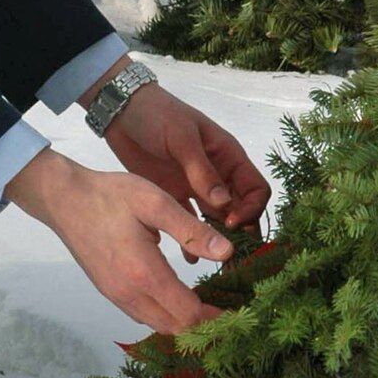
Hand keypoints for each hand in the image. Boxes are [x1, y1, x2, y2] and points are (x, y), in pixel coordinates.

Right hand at [6, 149, 233, 332]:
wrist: (63, 199)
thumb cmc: (109, 195)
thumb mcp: (154, 202)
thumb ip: (191, 229)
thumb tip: (227, 253)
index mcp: (144, 274)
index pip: (188, 314)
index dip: (216, 318)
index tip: (239, 311)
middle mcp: (129, 294)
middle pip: (175, 328)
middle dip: (204, 325)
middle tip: (229, 310)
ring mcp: (116, 296)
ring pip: (158, 324)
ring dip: (184, 322)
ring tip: (209, 304)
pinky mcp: (109, 291)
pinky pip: (143, 315)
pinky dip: (166, 314)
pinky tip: (178, 296)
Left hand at [101, 80, 270, 246]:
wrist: (121, 109)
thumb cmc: (157, 114)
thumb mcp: (181, 138)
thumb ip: (201, 170)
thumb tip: (225, 204)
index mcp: (227, 156)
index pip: (255, 189)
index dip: (250, 210)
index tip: (231, 225)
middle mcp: (216, 174)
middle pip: (240, 209)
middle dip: (240, 234)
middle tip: (234, 262)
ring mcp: (195, 185)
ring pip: (216, 219)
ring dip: (218, 240)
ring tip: (216, 267)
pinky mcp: (173, 194)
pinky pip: (188, 220)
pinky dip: (191, 238)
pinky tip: (189, 257)